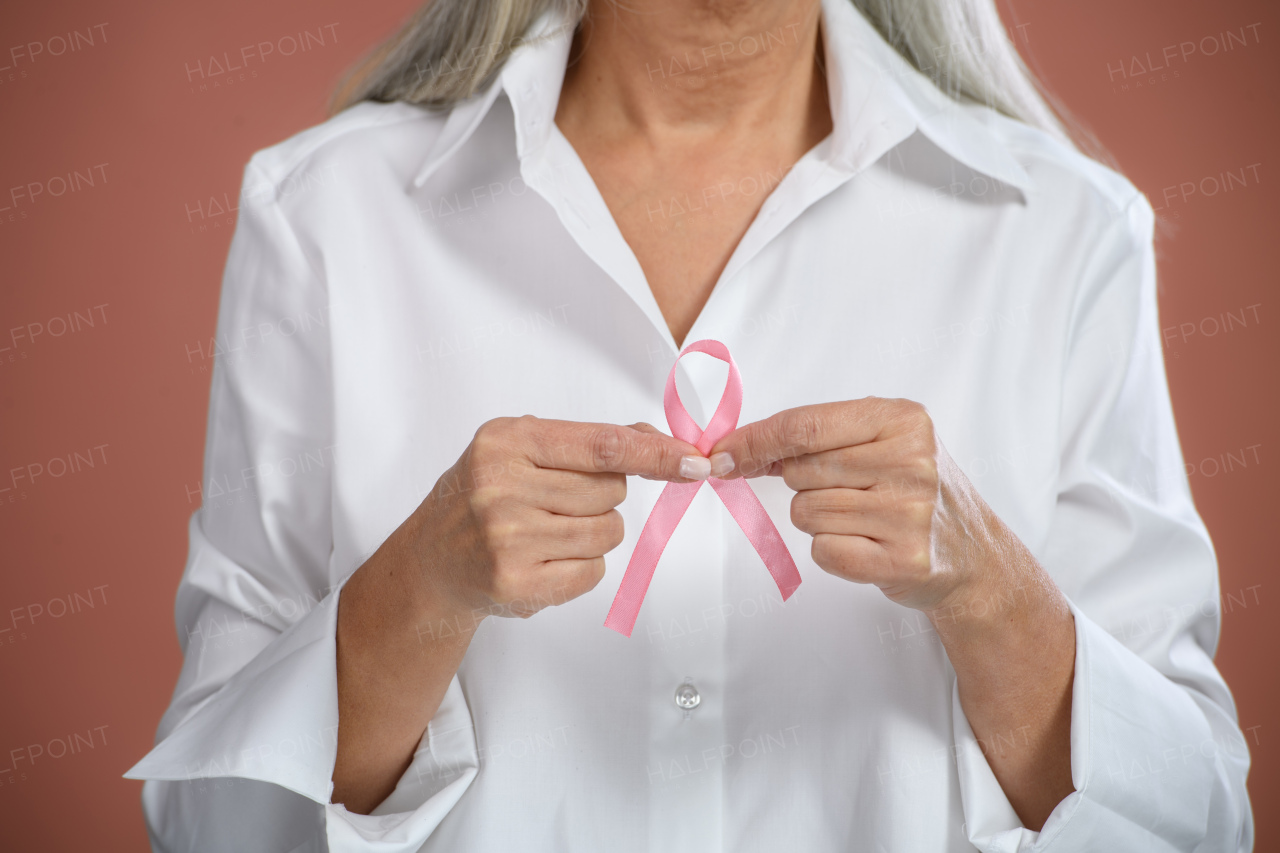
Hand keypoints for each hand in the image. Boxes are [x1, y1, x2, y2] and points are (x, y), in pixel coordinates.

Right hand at [408, 415, 707, 623]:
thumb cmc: (486, 494)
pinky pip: (592, 572)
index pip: (602, 446)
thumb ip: (589, 443)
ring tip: (548, 530)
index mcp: (506, 442)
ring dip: (594, 532)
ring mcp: (507, 540)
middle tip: (559, 502)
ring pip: (606, 533)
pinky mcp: (516, 584)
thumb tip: (661, 439)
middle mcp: (501, 488)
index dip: (655, 453)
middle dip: (602, 497)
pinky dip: (581, 566)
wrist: (433, 557)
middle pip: (610, 492)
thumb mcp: (523, 449)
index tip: (695, 460)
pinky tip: (544, 559)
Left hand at [707, 397, 1012, 614]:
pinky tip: (868, 545)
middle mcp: (911, 462)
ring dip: (819, 520)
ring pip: (806, 513)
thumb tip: (732, 449)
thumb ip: (814, 439)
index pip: (804, 427)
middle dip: (803, 484)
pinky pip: (823, 552)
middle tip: (847, 491)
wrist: (974, 556)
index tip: (719, 453)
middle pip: (800, 472)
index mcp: (903, 419)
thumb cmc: (912, 491)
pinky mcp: (903, 560)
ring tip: (864, 519)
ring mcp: (910, 513)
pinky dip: (834, 551)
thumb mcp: (880, 443)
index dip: (753, 441)